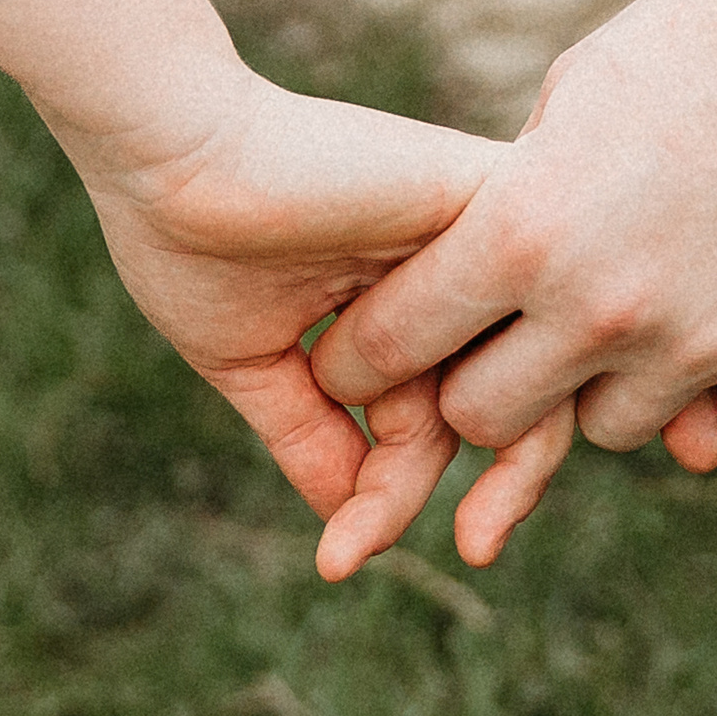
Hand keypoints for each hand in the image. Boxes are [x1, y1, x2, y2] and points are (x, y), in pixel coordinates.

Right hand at [50, 68, 509, 580]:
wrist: (168, 156)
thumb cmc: (189, 240)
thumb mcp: (255, 360)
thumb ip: (313, 437)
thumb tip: (354, 531)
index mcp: (408, 299)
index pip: (451, 407)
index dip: (404, 491)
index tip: (342, 559)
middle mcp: (455, 271)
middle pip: (518, 396)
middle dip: (502, 491)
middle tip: (471, 553)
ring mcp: (478, 238)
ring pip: (542, 364)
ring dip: (510, 461)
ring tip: (456, 532)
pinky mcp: (492, 204)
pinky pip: (548, 302)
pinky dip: (516, 387)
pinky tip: (447, 444)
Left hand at [311, 0, 716, 565]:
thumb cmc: (702, 34)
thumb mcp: (571, 102)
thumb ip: (512, 199)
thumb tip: (463, 270)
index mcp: (526, 229)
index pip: (396, 342)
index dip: (362, 356)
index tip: (351, 356)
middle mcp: (602, 307)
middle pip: (484, 418)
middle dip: (473, 388)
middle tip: (484, 349)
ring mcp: (697, 346)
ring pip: (599, 427)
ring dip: (593, 383)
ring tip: (617, 301)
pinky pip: (704, 399)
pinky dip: (696, 362)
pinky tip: (715, 282)